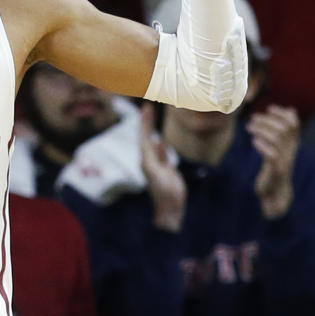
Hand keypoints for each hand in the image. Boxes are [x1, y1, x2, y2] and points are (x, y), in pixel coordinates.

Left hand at [139, 103, 185, 231]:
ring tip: (151, 119)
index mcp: (146, 158)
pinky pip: (161, 154)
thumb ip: (155, 157)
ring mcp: (157, 165)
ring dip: (152, 131)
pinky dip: (161, 146)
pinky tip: (161, 140)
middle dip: (146, 122)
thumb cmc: (163, 191)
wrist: (171, 208)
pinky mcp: (166, 171)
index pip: (143, 136)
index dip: (145, 122)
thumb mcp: (157, 173)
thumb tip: (155, 141)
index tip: (146, 107)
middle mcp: (149, 160)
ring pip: (153, 143)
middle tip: (147, 107)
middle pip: (146, 136)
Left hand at [248, 105, 298, 218]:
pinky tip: (254, 142)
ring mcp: (284, 161)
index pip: (293, 124)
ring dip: (261, 129)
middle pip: (284, 129)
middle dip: (268, 120)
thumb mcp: (280, 146)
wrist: (275, 192)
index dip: (282, 114)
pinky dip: (262, 145)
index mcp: (292, 145)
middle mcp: (290, 151)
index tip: (269, 108)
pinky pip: (272, 154)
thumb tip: (291, 109)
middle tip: (253, 118)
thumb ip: (284, 129)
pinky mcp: (276, 170)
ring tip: (249, 127)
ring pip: (277, 139)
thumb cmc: (274, 166)